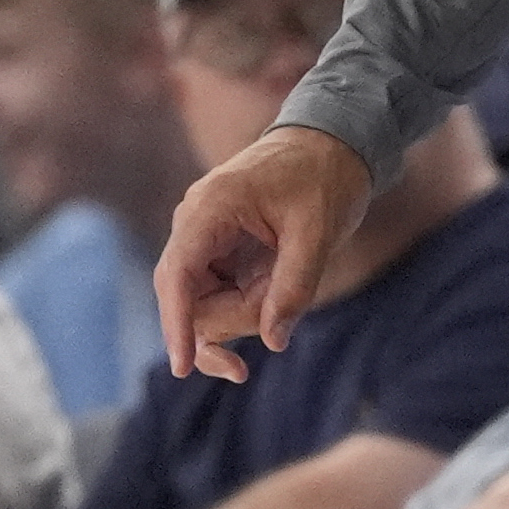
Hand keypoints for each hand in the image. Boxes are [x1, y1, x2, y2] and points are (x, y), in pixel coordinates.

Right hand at [154, 124, 371, 378]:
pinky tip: (272, 299)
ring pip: (203, 301)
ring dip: (243, 310)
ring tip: (287, 279)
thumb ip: (295, 286)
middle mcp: (196, 222)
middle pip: (188, 297)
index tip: (181, 367)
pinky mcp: (216, 249)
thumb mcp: (319, 232)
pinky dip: (243, 306)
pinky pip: (216, 292)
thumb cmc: (325, 177)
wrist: (332, 140)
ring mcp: (203, 236)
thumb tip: (273, 341)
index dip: (176, 325)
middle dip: (230, 320)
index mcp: (211, 207)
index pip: (177, 275)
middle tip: (280, 311)